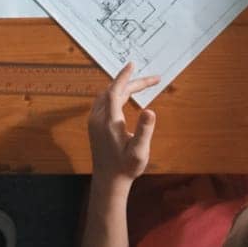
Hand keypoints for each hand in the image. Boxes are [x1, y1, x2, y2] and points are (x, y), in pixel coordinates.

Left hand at [88, 63, 158, 186]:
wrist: (109, 181)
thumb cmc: (126, 167)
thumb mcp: (139, 151)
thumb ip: (144, 130)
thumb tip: (150, 111)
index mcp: (109, 121)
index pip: (115, 91)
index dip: (124, 77)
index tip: (132, 64)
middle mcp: (98, 118)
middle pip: (113, 91)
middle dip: (133, 82)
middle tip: (153, 80)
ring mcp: (94, 121)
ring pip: (107, 95)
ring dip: (123, 87)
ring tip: (141, 84)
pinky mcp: (94, 125)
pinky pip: (103, 101)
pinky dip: (115, 93)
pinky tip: (125, 96)